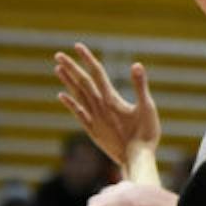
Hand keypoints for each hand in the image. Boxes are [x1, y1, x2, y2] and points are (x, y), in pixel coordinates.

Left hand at [54, 44, 159, 164]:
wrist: (135, 160)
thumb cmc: (145, 135)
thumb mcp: (147, 107)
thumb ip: (141, 86)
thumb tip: (136, 64)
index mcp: (111, 99)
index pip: (97, 73)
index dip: (87, 58)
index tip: (78, 46)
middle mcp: (98, 107)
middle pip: (82, 82)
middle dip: (71, 67)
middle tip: (59, 54)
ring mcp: (93, 119)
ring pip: (77, 95)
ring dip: (67, 81)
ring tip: (58, 69)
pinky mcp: (92, 130)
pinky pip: (77, 113)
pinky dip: (69, 102)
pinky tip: (61, 96)